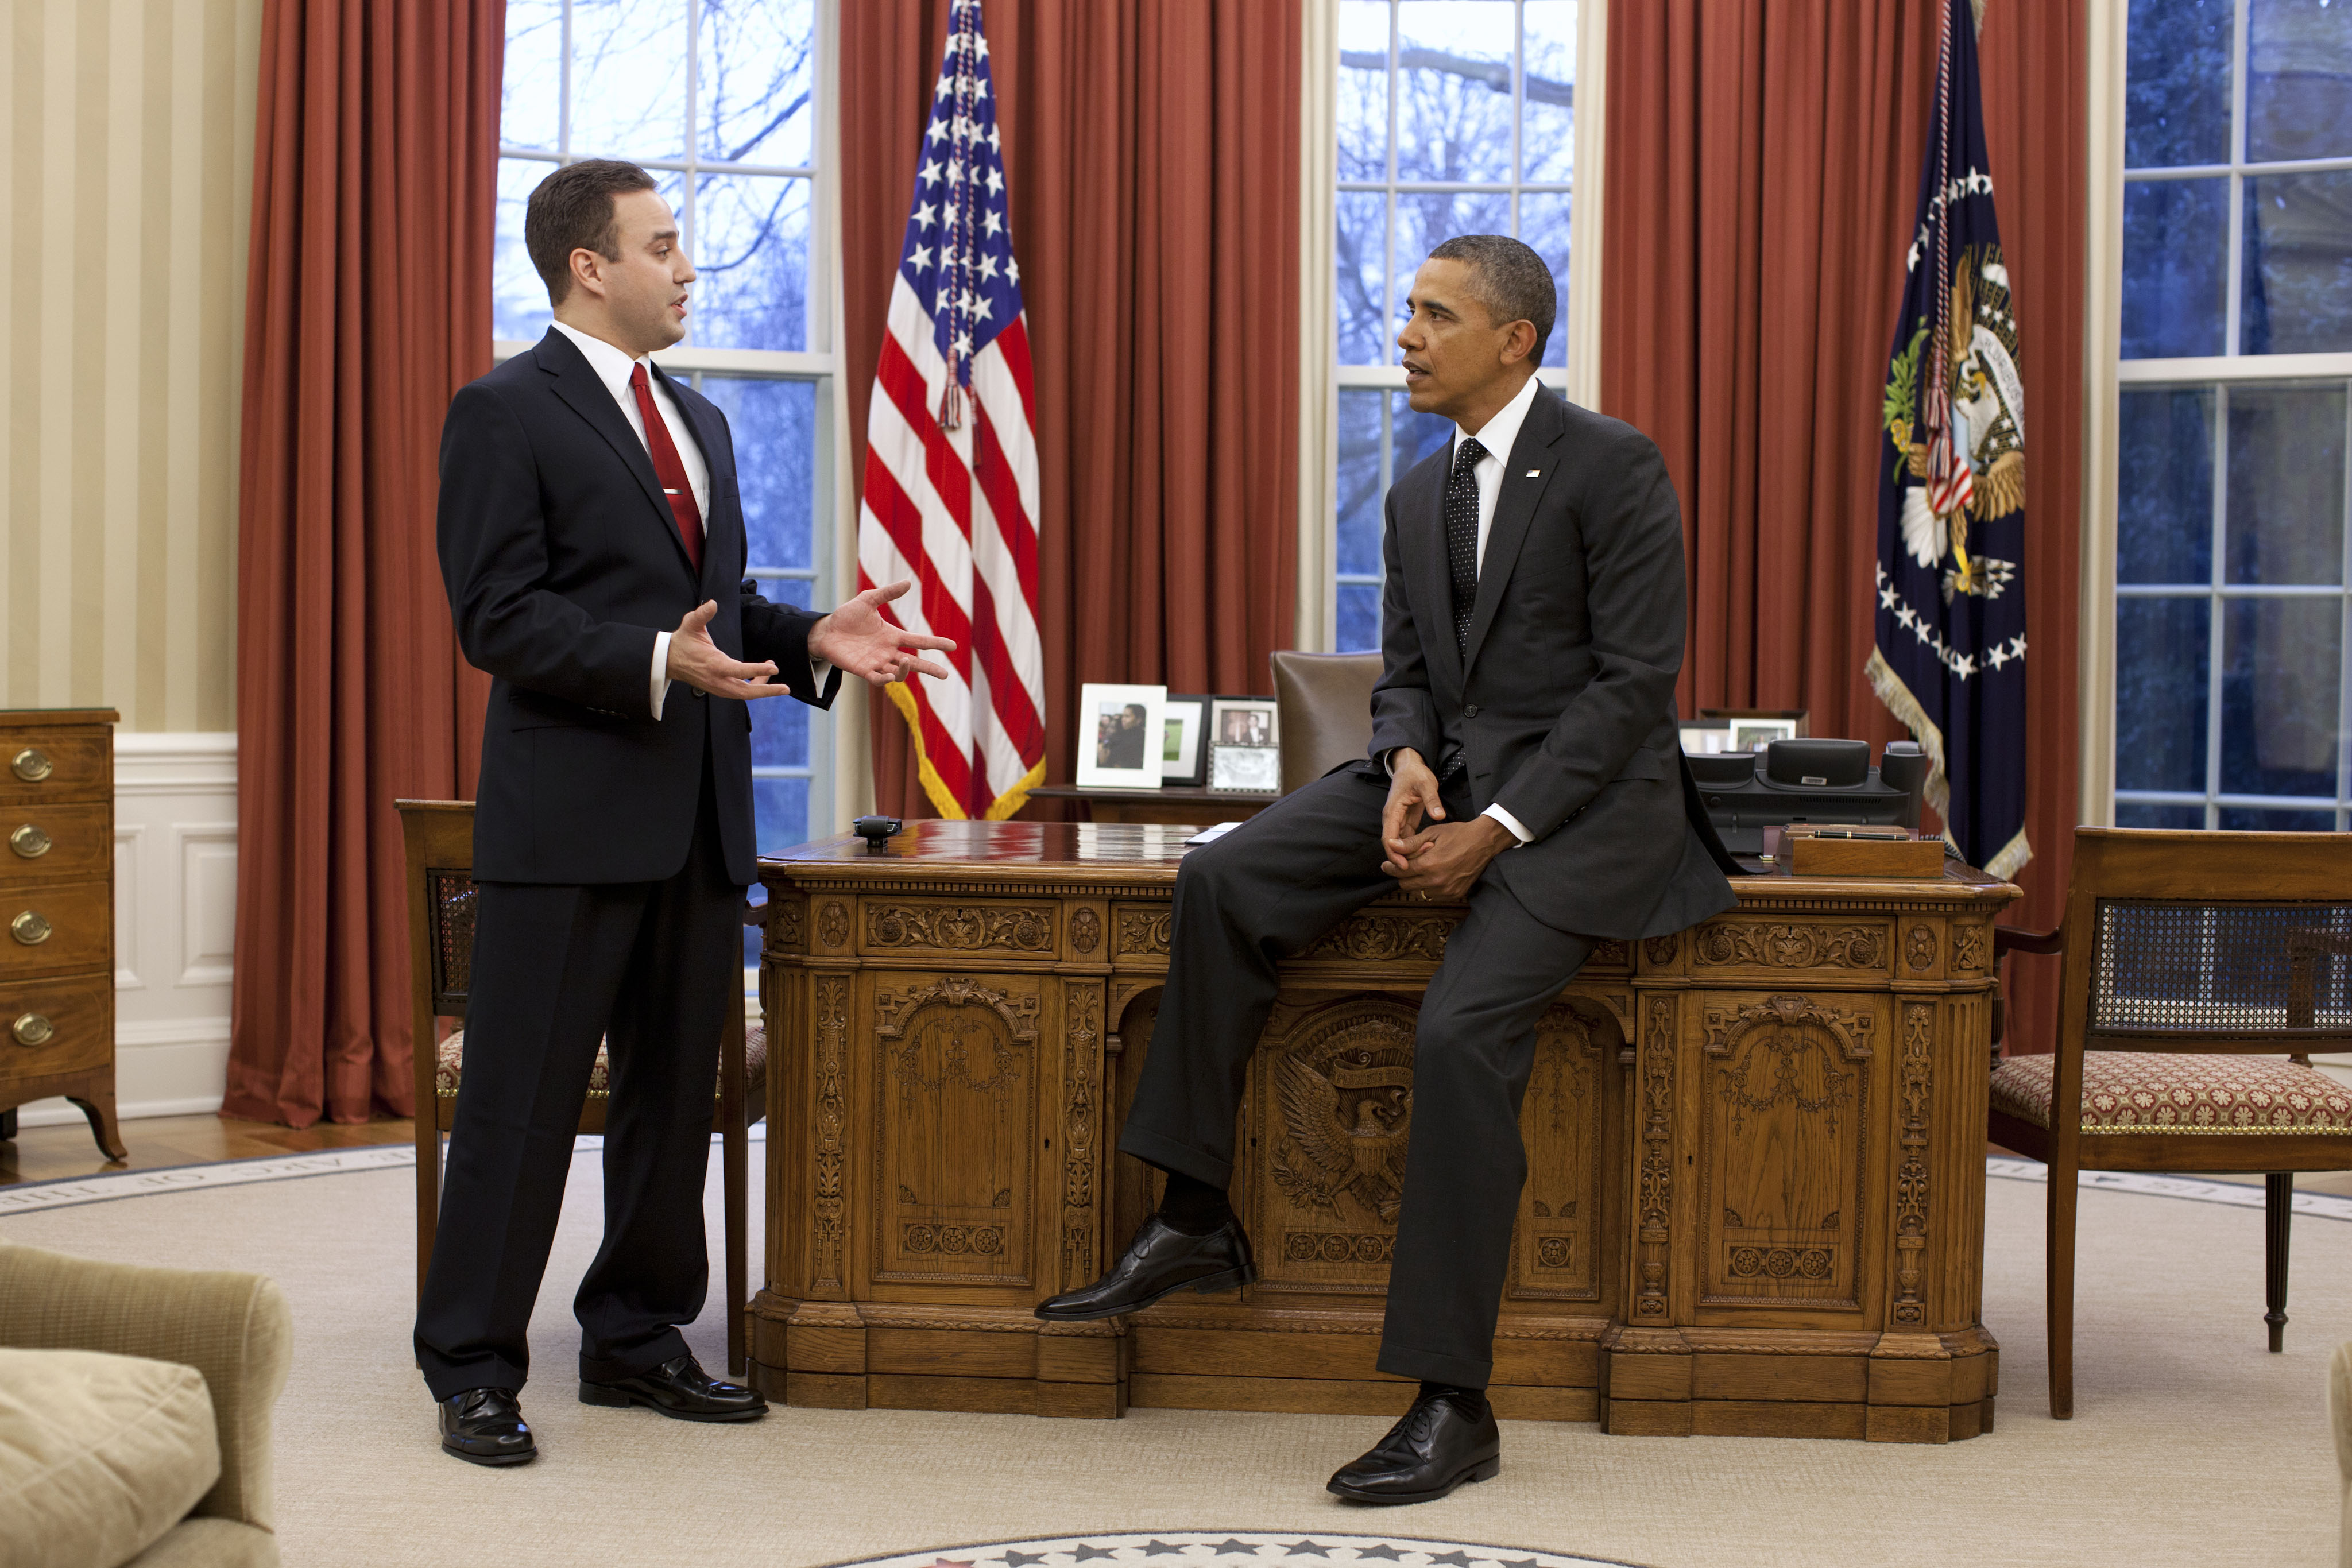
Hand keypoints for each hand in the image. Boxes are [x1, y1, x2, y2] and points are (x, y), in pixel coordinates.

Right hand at [667, 601, 788, 699]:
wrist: (669, 660)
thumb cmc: (682, 641)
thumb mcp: (690, 624)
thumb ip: (702, 614)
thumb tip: (712, 603)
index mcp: (714, 664)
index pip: (740, 671)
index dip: (758, 670)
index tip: (774, 668)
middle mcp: (717, 680)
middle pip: (746, 692)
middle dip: (767, 691)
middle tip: (785, 688)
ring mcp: (718, 687)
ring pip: (744, 694)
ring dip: (762, 688)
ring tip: (772, 673)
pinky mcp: (719, 689)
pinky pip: (739, 692)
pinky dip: (752, 687)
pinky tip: (760, 676)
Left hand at [809, 579, 956, 687]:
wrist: (826, 630)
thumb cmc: (847, 616)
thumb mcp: (867, 600)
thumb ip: (887, 593)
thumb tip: (908, 583)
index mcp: (893, 636)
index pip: (920, 641)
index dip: (936, 643)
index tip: (953, 646)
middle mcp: (888, 652)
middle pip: (915, 664)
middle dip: (930, 669)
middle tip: (946, 674)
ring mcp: (877, 663)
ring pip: (898, 673)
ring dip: (905, 671)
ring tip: (906, 662)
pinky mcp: (863, 670)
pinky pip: (878, 679)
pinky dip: (885, 679)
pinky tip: (889, 675)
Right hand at [1380, 748, 1446, 874]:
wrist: (1410, 767)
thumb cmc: (1415, 774)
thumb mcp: (1426, 784)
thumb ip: (1432, 800)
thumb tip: (1439, 816)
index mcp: (1392, 811)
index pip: (1388, 838)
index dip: (1394, 853)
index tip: (1404, 866)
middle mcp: (1391, 819)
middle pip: (1393, 844)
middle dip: (1403, 857)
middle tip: (1420, 866)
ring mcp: (1398, 822)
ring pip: (1399, 844)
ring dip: (1409, 853)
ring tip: (1426, 860)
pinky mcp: (1405, 823)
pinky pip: (1406, 840)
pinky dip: (1414, 847)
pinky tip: (1426, 852)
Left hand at [1381, 816, 1514, 900]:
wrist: (1484, 841)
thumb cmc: (1458, 834)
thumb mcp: (1432, 833)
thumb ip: (1410, 843)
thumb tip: (1391, 845)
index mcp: (1429, 864)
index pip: (1401, 872)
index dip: (1390, 868)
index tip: (1385, 865)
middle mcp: (1437, 881)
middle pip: (1406, 885)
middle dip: (1402, 875)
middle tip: (1403, 865)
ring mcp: (1447, 890)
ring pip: (1419, 891)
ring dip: (1417, 881)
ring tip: (1425, 866)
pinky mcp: (1455, 894)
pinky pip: (1434, 894)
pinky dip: (1430, 886)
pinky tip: (1436, 873)